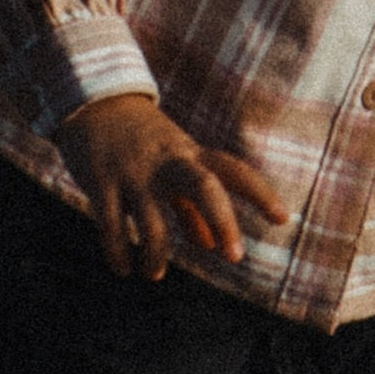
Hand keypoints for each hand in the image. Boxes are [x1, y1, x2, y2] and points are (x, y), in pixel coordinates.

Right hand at [56, 93, 290, 282]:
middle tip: (234, 256)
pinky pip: (111, 228)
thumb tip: (210, 245)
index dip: (260, 193)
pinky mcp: (101, 183)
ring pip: (153, 224)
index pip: (233, 170)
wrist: (91, 101)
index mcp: (188, 154)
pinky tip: (124, 268)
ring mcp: (133, 173)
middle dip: (224, 221)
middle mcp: (166, 162)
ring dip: (156, 256)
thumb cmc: (141, 137)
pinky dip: (120, 255)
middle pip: (205, 187)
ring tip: (153, 272)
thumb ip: (190, 206)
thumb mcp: (171, 162)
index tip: (282, 219)